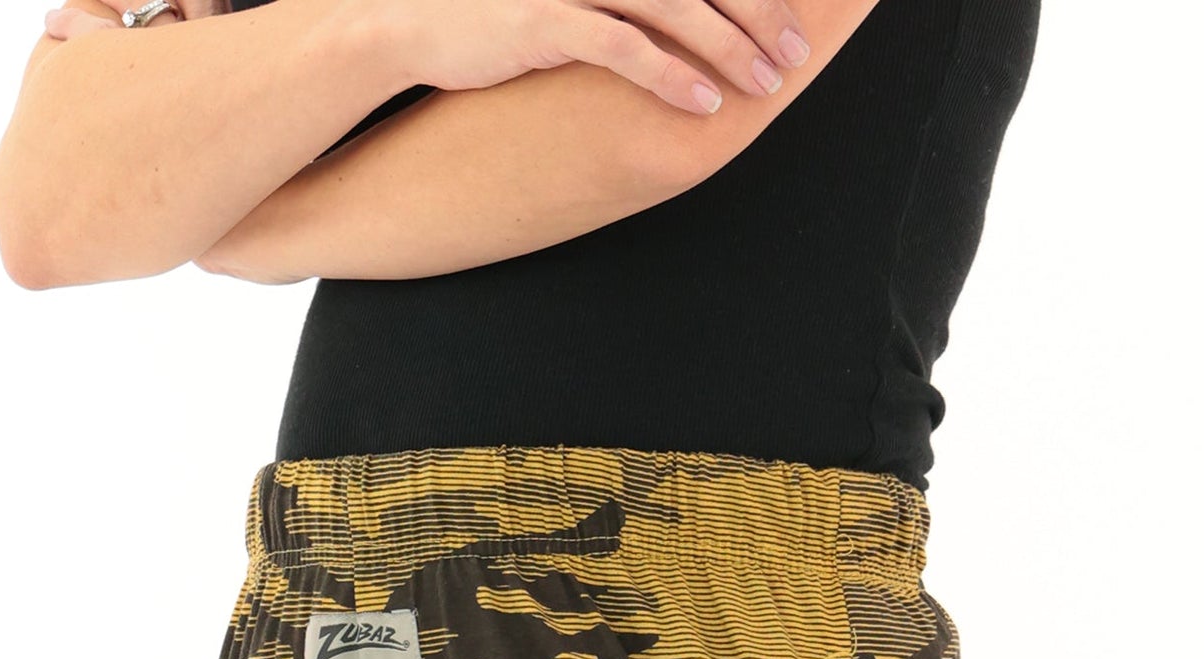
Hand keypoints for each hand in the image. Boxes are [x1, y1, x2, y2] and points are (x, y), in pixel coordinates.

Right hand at [376, 0, 815, 115]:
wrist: (408, 19)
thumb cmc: (492, 14)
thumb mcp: (565, 1)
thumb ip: (621, 5)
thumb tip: (668, 23)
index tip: (786, 18)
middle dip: (757, 12)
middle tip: (795, 52)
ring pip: (675, 8)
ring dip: (730, 47)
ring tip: (769, 83)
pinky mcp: (545, 19)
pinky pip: (625, 48)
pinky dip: (671, 76)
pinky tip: (705, 103)